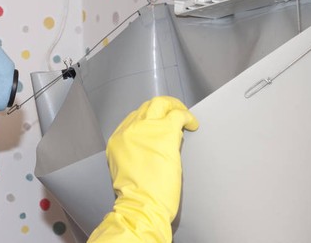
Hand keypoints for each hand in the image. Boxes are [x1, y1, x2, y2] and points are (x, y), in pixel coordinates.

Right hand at [88, 96, 198, 242]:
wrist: (141, 205)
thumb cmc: (135, 197)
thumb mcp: (125, 170)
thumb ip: (135, 153)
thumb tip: (153, 145)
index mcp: (117, 141)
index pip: (133, 119)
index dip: (148, 120)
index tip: (158, 124)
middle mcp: (128, 130)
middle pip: (146, 108)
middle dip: (161, 108)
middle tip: (173, 113)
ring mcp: (146, 129)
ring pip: (160, 104)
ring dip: (174, 107)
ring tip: (184, 115)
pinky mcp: (165, 132)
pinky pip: (178, 115)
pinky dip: (187, 117)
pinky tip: (193, 123)